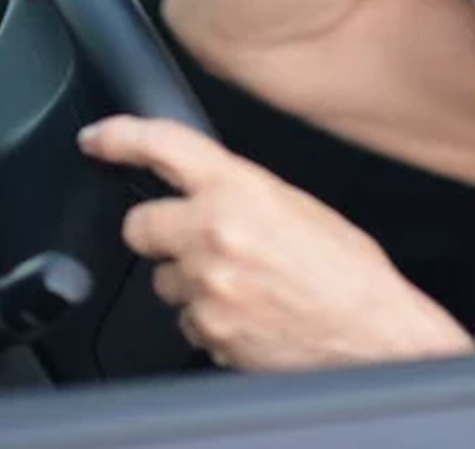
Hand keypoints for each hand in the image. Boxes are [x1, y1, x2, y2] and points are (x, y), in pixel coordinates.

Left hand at [77, 115, 473, 371]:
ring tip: (244, 285)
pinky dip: (209, 319)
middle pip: (139, 226)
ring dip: (190, 281)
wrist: (377, 337)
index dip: (119, 138)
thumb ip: (241, 194)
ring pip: (163, 280)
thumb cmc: (350, 273)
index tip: (97, 139)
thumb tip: (206, 193)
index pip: (163, 147)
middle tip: (194, 239)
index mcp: (241, 191)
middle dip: (159, 232)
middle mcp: (215, 235)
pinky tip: (249, 314)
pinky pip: (186, 321)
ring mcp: (206, 289)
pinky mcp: (208, 333)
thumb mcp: (298, 208)